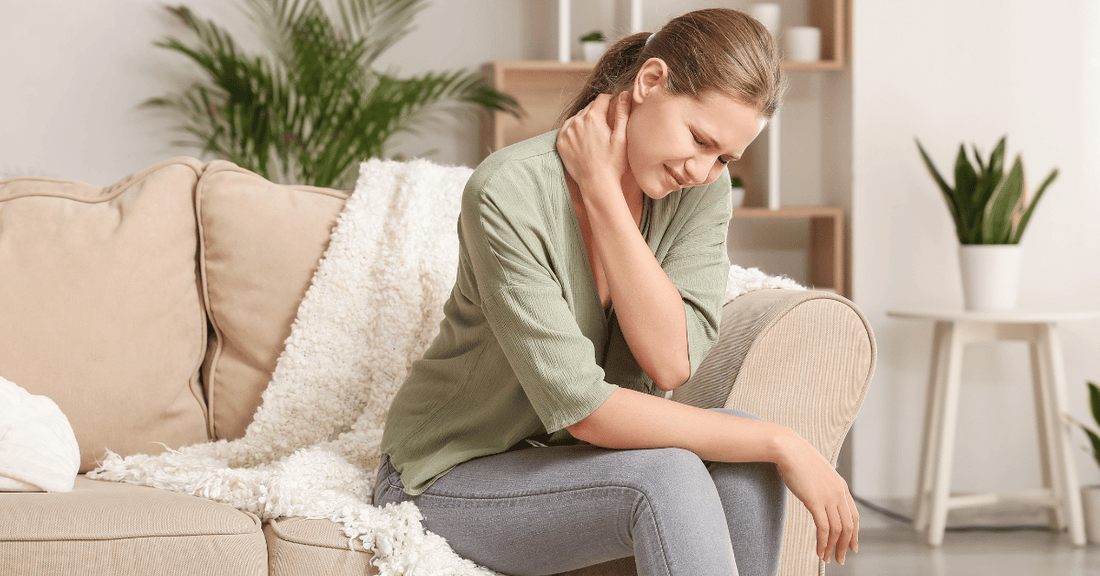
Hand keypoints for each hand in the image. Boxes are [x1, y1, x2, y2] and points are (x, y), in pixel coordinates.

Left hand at [556, 92, 630, 197]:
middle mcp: (577, 121)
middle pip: (589, 107)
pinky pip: (567, 128)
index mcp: (593, 117)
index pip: (602, 98)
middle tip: (607, 124)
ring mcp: (567, 132)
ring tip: (595, 133)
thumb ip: (622, 113)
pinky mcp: (560, 142)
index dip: (610, 101)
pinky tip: (583, 138)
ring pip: (578, 117)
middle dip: (598, 112)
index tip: (615, 108)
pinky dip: (575, 129)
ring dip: (586, 120)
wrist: (597, 184)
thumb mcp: (622, 137)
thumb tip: (624, 94)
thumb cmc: (613, 163)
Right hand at [774, 432, 858, 564]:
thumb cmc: (798, 459)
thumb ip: (823, 485)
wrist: (788, 449)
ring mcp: (828, 497)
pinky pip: (824, 528)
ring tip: (827, 558)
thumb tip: (820, 496)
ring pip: (837, 530)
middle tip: (840, 559)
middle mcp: (839, 493)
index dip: (855, 534)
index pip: (853, 516)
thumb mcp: (817, 473)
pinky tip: (819, 550)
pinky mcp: (815, 501)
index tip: (852, 547)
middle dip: (845, 546)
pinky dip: (823, 543)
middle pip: (848, 526)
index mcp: (841, 486)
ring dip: (833, 548)